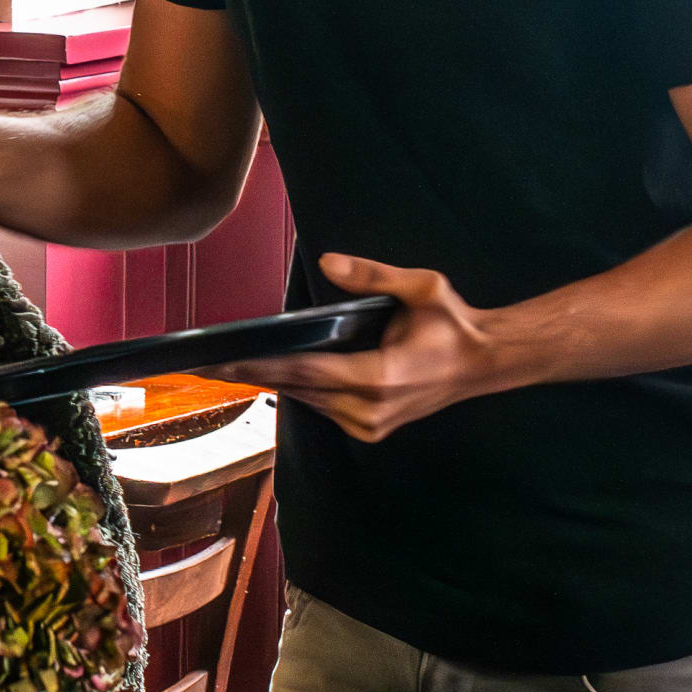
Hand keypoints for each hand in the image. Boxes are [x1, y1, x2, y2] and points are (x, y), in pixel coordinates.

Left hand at [216, 254, 510, 444]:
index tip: (222, 362)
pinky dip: (301, 388)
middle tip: (206, 365)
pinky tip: (275, 372)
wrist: (484, 363)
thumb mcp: (423, 287)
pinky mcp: (370, 429)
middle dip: (253, 374)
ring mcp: (370, 425)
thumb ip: (373, 276)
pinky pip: (323, 408)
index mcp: (380, 377)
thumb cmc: (454, 324)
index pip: (306, 371)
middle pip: (298, 389)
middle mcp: (369, 410)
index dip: (261, 365)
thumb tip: (330, 261)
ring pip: (308, 401)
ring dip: (274, 382)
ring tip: (230, 367)